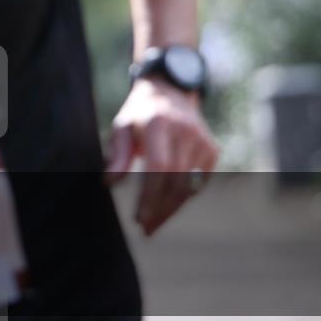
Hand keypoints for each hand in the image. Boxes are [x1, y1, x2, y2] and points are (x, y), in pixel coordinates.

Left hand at [105, 77, 217, 235]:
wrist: (171, 91)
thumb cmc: (140, 113)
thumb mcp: (123, 127)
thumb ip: (117, 155)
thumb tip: (108, 183)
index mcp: (160, 123)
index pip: (159, 167)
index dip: (150, 195)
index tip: (138, 217)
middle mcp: (186, 132)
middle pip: (175, 181)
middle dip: (160, 209)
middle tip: (144, 228)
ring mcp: (202, 142)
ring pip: (188, 186)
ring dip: (170, 209)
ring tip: (152, 226)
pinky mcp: (212, 151)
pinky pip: (197, 183)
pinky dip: (182, 198)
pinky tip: (166, 209)